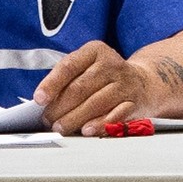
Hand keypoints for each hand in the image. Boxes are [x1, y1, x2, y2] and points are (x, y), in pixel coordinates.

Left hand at [34, 40, 153, 135]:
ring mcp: (124, 83)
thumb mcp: (87, 67)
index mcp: (95, 51)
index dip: (52, 84)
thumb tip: (45, 101)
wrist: (143, 82)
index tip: (39, 99)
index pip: (69, 66)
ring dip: (75, 118)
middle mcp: (111, 64)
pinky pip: (115, 115)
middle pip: (80, 88)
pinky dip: (99, 124)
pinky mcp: (134, 102)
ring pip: (95, 103)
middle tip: (48, 120)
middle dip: (60, 107)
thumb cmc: (105, 76)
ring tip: (60, 127)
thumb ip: (67, 79)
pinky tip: (86, 130)